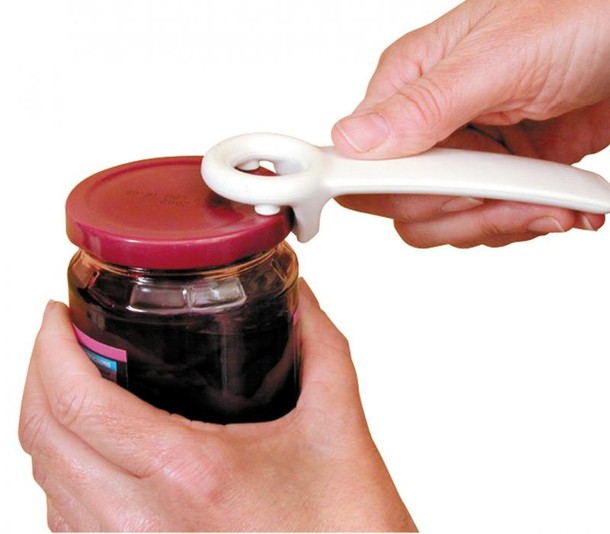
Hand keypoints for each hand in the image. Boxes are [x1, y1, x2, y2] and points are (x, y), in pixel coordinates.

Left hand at [19, 281, 415, 531]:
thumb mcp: (338, 424)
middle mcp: (144, 523)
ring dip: (47, 420)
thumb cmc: (343, 528)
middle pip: (44, 437)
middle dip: (39, 372)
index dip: (51, 348)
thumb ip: (319, 346)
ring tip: (75, 379)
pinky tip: (92, 443)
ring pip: (45, 481)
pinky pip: (65, 517)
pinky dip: (62, 468)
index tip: (56, 315)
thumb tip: (299, 298)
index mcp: (190, 475)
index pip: (80, 403)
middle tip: (65, 336)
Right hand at [332, 0, 609, 247]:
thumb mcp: (501, 56)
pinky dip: (525, 221)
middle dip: (456, 215)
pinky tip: (558, 202)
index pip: (363, 162)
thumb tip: (352, 141)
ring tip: (545, 201)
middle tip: (501, 196)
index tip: (446, 192)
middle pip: (403, 206)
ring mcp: (468, 152)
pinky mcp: (503, 173)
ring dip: (497, 223)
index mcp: (409, 83)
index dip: (393, 192)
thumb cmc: (582, 13)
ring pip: (445, 222)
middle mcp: (431, 123)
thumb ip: (424, 105)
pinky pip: (489, 222)